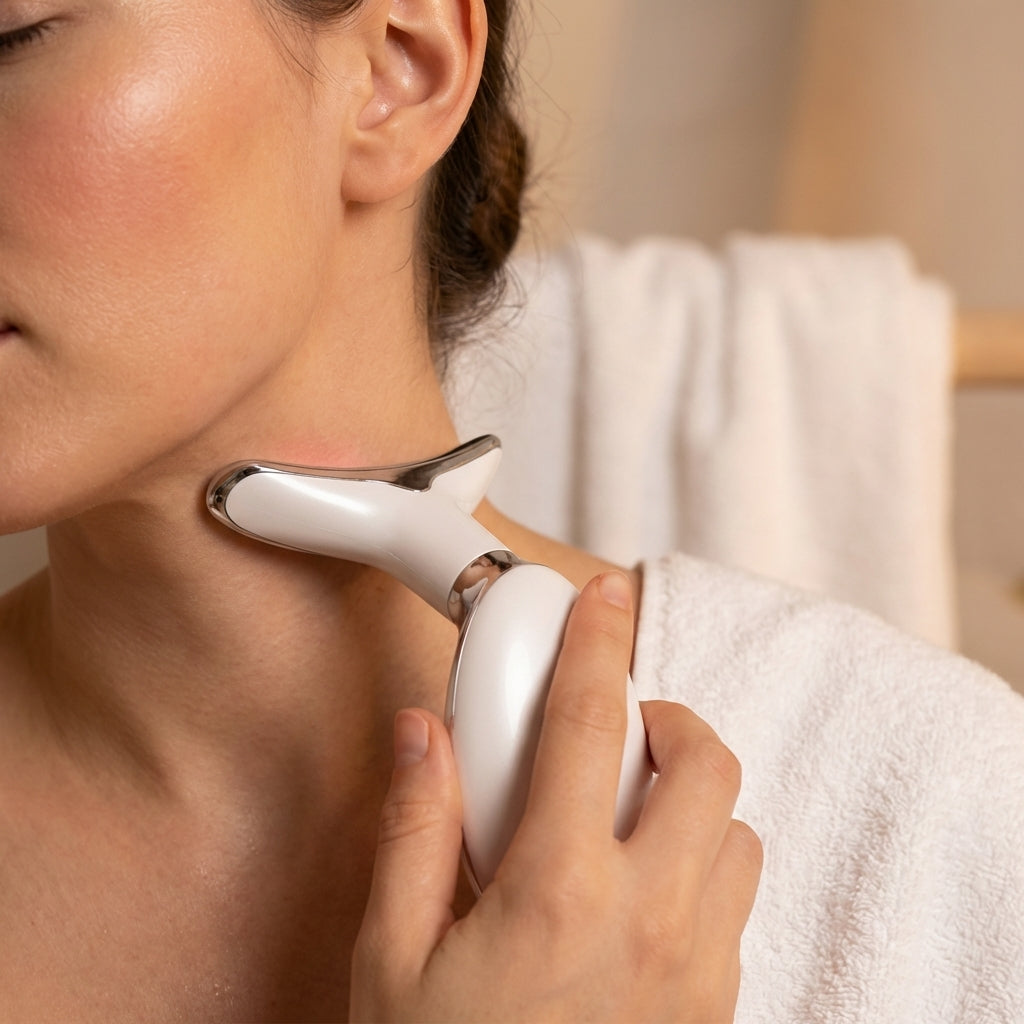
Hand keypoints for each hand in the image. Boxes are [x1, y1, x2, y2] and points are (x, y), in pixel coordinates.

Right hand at [350, 571, 761, 1021]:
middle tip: (610, 735)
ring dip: (688, 800)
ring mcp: (697, 968)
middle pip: (706, 764)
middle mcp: (650, 920)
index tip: (600, 596)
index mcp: (559, 892)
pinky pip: (737, 899)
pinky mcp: (716, 1009)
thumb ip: (414, 828)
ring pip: (738, 830)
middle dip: (666, 721)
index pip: (588, 725)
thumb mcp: (392, 960)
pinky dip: (703, 864)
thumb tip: (423, 733)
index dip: (594, 642)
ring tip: (619, 816)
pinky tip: (636, 889)